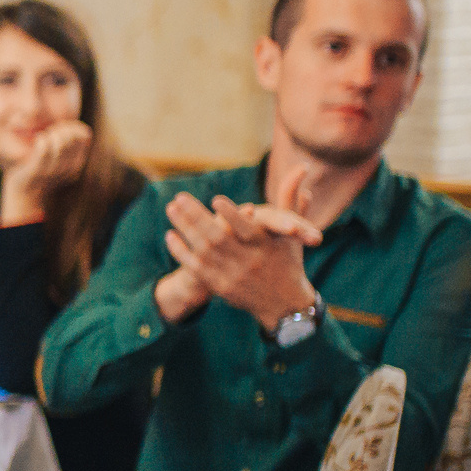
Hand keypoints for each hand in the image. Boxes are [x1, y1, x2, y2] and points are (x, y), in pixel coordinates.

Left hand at [0, 120, 92, 225]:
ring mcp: (53, 170)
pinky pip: (44, 149)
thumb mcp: (60, 160)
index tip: (59, 129)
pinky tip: (37, 140)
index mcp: (76, 164)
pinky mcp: (37, 171)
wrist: (24, 197)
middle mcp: (68, 168)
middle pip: (72, 137)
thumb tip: (79, 127)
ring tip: (42, 136)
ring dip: (50, 134)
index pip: (85, 135)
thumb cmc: (41, 172)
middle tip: (48, 133)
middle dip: (60, 128)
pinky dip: (42, 139)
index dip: (73, 126)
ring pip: (60, 143)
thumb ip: (69, 145)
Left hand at [164, 185, 323, 331]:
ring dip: (184, 228)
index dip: (231, 215)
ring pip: (202, 250)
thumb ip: (289, 199)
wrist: (283, 303)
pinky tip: (170, 235)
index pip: (247, 229)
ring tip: (171, 209)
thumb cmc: (288, 259)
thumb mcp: (292, 231)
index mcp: (266, 245)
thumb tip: (301, 167)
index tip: (216, 199)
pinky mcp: (219, 287)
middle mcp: (249, 261)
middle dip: (196, 216)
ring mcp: (232, 275)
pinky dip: (181, 251)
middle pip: (218, 237)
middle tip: (179, 197)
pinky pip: (195, 268)